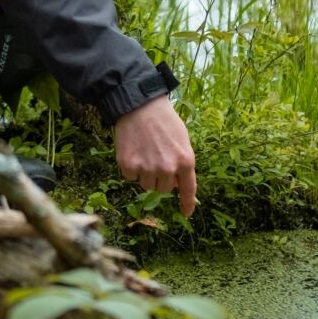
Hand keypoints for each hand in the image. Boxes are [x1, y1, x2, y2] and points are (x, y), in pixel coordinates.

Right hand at [114, 95, 196, 215]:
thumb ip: (182, 161)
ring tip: (143, 151)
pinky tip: (132, 150)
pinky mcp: (129, 165)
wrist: (139, 104)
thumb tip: (176, 183)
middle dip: (160, 178)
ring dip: (144, 174)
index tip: (186, 214)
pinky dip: (130, 168)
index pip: (188, 190)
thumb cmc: (163, 119)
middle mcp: (168, 168)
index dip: (187, 204)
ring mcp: (147, 168)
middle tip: (155, 158)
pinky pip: (130, 177)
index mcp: (185, 161)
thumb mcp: (182, 139)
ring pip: (146, 185)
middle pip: (163, 189)